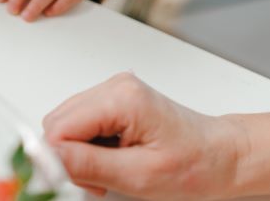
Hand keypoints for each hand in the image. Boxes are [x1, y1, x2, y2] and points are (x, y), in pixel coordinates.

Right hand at [43, 73, 242, 199]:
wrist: (223, 157)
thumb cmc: (196, 166)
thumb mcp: (139, 176)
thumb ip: (88, 165)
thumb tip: (46, 158)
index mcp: (122, 98)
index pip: (59, 127)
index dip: (59, 160)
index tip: (74, 183)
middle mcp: (115, 86)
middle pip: (58, 123)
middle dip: (68, 157)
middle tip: (98, 181)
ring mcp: (114, 90)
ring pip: (66, 124)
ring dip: (78, 154)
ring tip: (111, 171)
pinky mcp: (114, 100)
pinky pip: (81, 123)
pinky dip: (88, 147)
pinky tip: (112, 159)